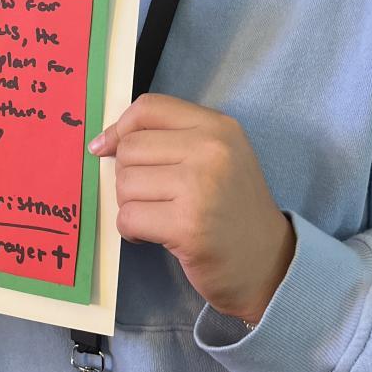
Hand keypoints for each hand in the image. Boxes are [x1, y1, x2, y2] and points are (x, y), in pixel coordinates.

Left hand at [89, 94, 294, 325]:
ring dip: (130, 205)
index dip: (120, 127)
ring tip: (158, 216)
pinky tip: (155, 235)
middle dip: (128, 176)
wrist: (268, 263)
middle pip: (130, 148)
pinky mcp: (187, 226)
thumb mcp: (216, 158)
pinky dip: (131, 230)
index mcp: (218, 127)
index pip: (149, 108)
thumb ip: (170, 140)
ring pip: (125, 183)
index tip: (107, 148)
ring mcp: (200, 188)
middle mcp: (211, 150)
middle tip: (152, 197)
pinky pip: (128, 217)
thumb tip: (102, 142)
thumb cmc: (232, 210)